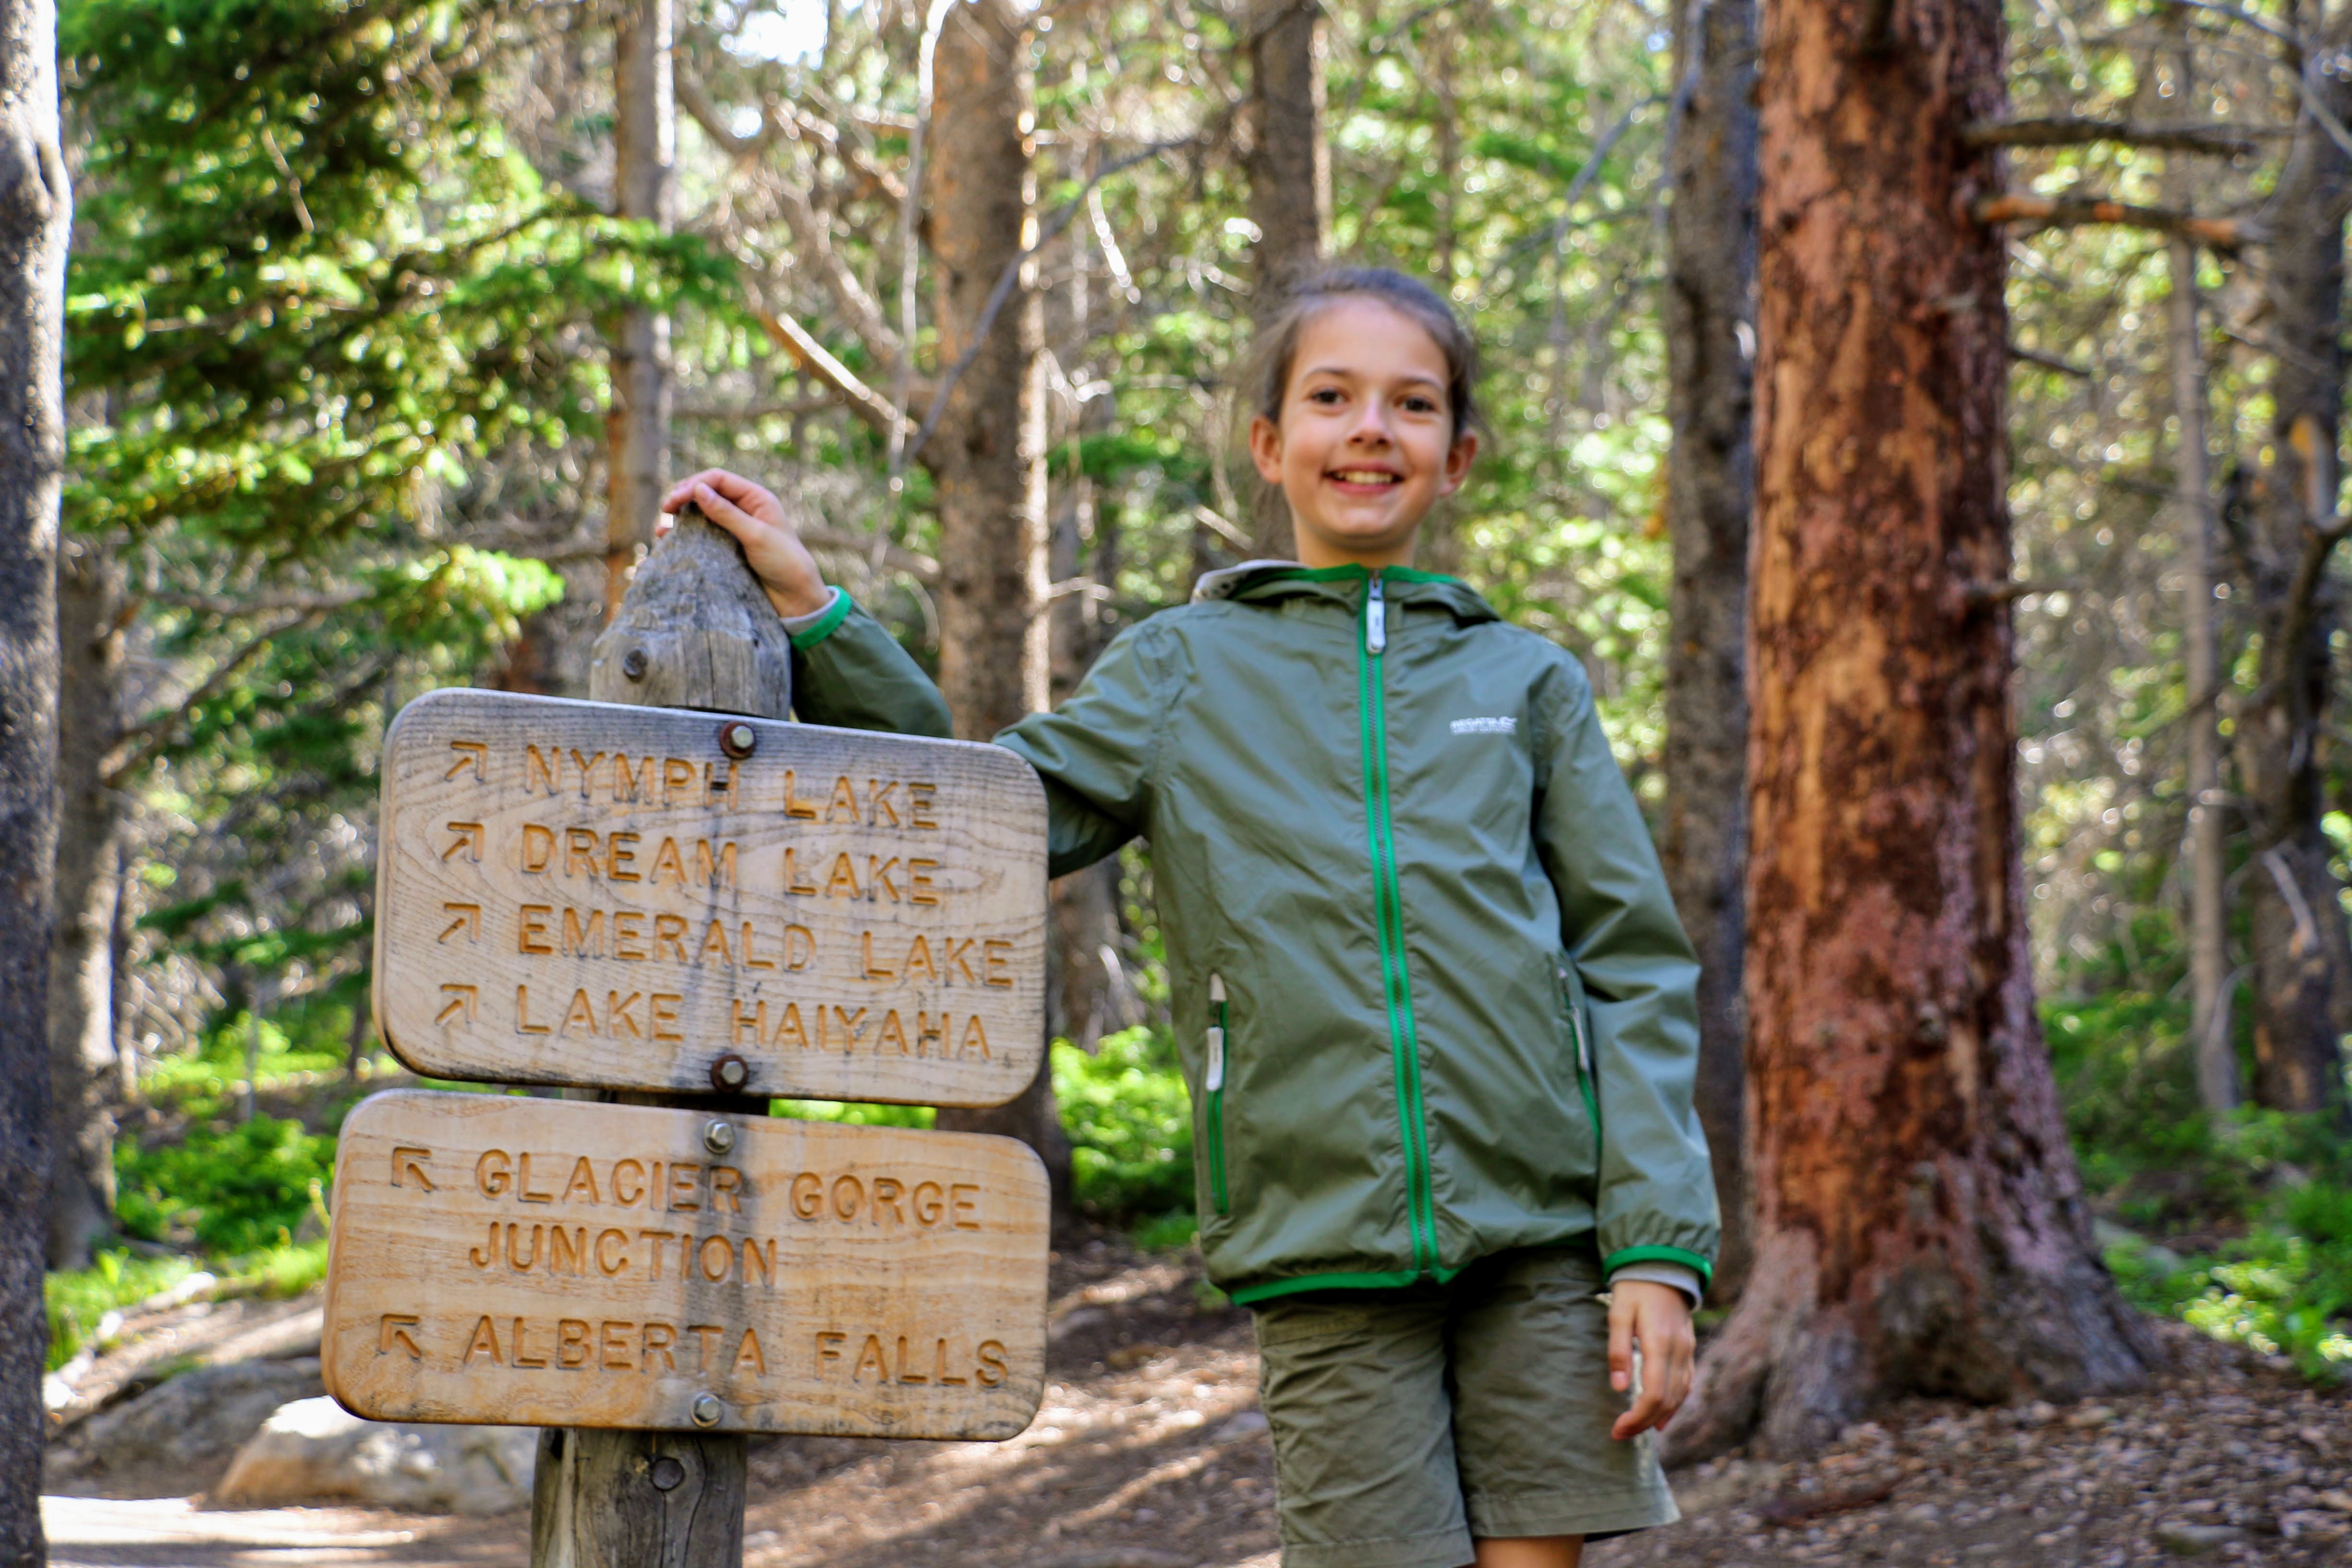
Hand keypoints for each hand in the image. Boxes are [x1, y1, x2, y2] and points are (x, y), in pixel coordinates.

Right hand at [659, 469, 831, 618]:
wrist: (795, 598)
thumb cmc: (784, 563)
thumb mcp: (756, 536)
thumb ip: (727, 513)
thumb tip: (698, 490)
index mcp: (756, 498)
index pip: (718, 480)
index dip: (694, 485)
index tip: (675, 500)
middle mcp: (744, 509)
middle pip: (707, 493)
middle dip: (684, 498)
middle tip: (665, 510)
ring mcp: (735, 528)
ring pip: (702, 514)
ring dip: (682, 518)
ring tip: (662, 529)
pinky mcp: (728, 547)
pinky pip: (704, 535)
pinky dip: (687, 536)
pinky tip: (672, 542)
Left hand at [1607, 1280, 1695, 1440]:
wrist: (1662, 1267)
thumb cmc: (1634, 1289)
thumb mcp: (1618, 1314)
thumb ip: (1618, 1350)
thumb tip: (1618, 1387)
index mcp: (1660, 1343)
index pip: (1655, 1393)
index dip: (1637, 1416)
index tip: (1617, 1428)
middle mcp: (1679, 1351)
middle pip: (1667, 1400)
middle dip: (1643, 1422)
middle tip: (1619, 1434)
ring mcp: (1687, 1351)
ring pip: (1679, 1396)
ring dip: (1658, 1417)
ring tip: (1635, 1429)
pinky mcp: (1688, 1350)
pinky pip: (1685, 1384)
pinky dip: (1673, 1404)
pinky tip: (1661, 1416)